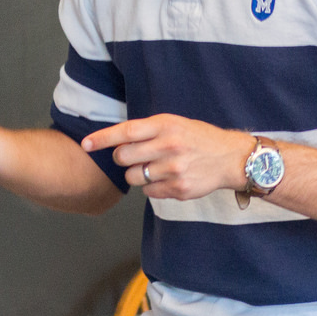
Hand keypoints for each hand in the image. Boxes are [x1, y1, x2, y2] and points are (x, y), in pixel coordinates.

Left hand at [82, 115, 253, 200]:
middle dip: (122, 158)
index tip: (85, 144)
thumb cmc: (198, 138)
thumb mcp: (175, 124)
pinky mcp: (179, 189)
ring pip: (133, 177)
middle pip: (123, 157)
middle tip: (136, 156)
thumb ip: (148, 130)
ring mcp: (174, 170)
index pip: (126, 131)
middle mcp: (169, 146)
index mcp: (166, 125)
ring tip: (155, 168)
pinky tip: (167, 178)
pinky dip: (152, 187)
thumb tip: (115, 141)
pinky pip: (148, 192)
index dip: (102, 138)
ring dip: (137, 174)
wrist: (230, 158)